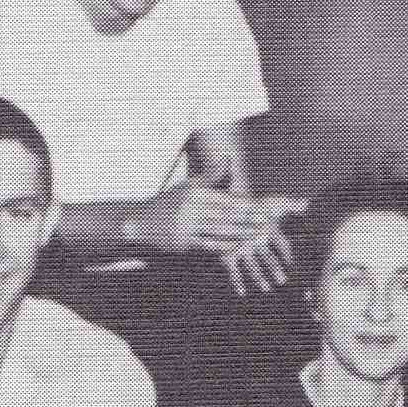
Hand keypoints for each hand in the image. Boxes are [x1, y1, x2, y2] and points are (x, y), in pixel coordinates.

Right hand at [139, 181, 286, 265]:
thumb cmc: (170, 202)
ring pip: (219, 229)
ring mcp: (186, 225)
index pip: (225, 199)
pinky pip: (207, 243)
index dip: (244, 205)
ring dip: (239, 233)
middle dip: (247, 219)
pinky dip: (222, 246)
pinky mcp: (182, 240)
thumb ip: (212, 175)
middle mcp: (191, 207)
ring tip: (255, 235)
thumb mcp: (189, 185)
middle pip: (225, 214)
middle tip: (265, 223)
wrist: (142, 221)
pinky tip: (235, 247)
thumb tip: (229, 159)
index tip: (260, 208)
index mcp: (195, 192)